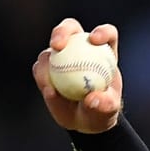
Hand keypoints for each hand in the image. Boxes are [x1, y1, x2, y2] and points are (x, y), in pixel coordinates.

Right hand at [32, 18, 122, 133]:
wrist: (83, 121)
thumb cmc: (102, 112)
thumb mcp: (109, 110)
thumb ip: (105, 104)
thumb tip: (92, 99)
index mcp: (104, 51)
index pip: (106, 33)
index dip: (102, 32)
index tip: (95, 40)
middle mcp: (81, 48)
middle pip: (70, 29)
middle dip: (62, 31)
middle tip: (57, 45)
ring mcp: (61, 57)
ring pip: (50, 50)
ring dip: (47, 62)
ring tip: (52, 84)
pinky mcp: (46, 69)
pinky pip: (40, 68)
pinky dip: (42, 77)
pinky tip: (49, 91)